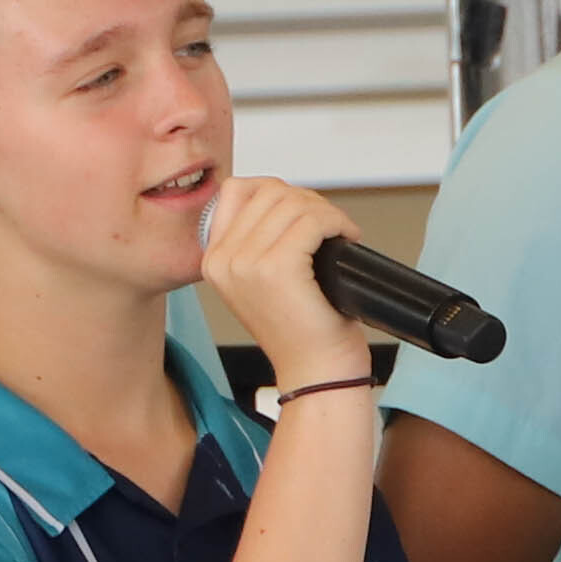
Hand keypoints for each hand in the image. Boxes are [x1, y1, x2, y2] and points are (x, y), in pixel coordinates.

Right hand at [197, 173, 377, 397]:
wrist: (316, 372)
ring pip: (294, 203)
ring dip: (326, 212)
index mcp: (213, 260)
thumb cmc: (301, 330)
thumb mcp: (262, 280)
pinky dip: (337, 223)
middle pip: (269, 192)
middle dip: (308, 202)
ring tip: (339, 233)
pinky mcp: (277, 268)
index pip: (236, 190)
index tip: (304, 215)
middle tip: (330, 227)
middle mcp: (222, 260)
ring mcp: (246, 263)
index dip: (279, 193)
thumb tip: (282, 196)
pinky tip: (347, 238)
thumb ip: (256, 239)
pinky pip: (313, 220)